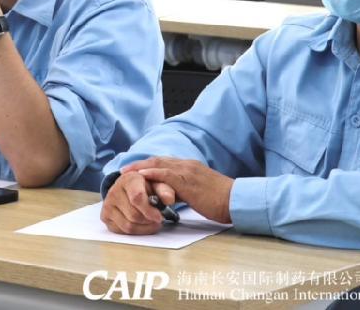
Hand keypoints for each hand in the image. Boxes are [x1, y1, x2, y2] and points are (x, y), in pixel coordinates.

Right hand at [101, 169, 165, 234]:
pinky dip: (134, 231)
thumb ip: (164, 189)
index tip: (160, 217)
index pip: (137, 198)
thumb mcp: (156, 183)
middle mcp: (114, 190)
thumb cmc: (145, 186)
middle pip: (134, 215)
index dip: (150, 210)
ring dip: (143, 228)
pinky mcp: (105, 216)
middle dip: (148, 220)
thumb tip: (169, 199)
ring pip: (128, 226)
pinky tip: (141, 224)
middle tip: (157, 219)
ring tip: (151, 222)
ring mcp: (107, 204)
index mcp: (128, 179)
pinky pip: (122, 231)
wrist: (128, 188)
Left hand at [115, 157, 232, 225]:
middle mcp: (186, 165)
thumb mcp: (199, 192)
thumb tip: (170, 197)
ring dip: (140, 167)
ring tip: (126, 172)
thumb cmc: (220, 200)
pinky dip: (151, 173)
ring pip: (159, 164)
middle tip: (125, 170)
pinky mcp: (187, 180)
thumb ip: (184, 190)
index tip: (135, 169)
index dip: (149, 165)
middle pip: (158, 161)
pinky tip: (141, 176)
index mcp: (189, 167)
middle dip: (140, 164)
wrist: (234, 199)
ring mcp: (186, 171)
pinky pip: (166, 174)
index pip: (165, 163)